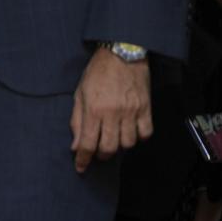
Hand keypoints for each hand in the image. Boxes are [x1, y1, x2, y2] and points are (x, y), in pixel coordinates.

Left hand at [71, 47, 151, 173]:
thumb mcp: (80, 94)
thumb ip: (77, 121)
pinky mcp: (146, 108)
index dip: (83, 160)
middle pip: (109, 148)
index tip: (81, 168)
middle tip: (97, 152)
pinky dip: (138, 138)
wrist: (122, 52)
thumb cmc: (98, 72)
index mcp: (94, 109)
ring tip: (114, 140)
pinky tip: (131, 132)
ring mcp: (131, 111)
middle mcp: (113, 113)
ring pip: (128, 144)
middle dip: (101, 156)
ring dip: (119, 147)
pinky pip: (145, 133)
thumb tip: (75, 146)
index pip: (88, 144)